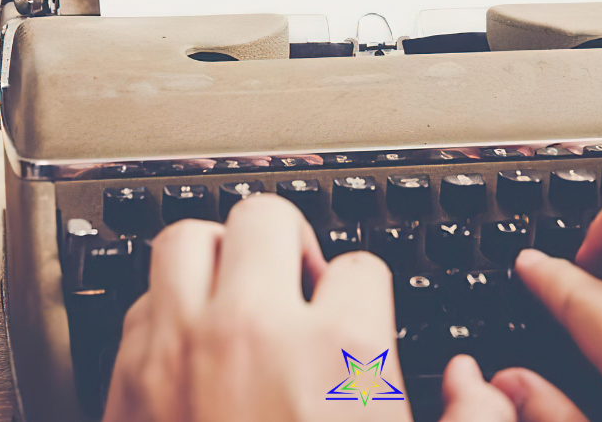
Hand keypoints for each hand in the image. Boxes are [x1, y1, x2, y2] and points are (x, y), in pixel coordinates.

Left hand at [103, 194, 512, 421]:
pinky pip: (142, 300)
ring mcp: (180, 347)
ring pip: (188, 237)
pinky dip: (168, 306)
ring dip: (217, 254)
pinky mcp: (125, 379)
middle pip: (268, 216)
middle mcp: (255, 331)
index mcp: (338, 355)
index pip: (361, 266)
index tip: (359, 320)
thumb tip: (475, 385)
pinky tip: (190, 342)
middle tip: (296, 280)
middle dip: (291, 241)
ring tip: (236, 288)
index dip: (367, 293)